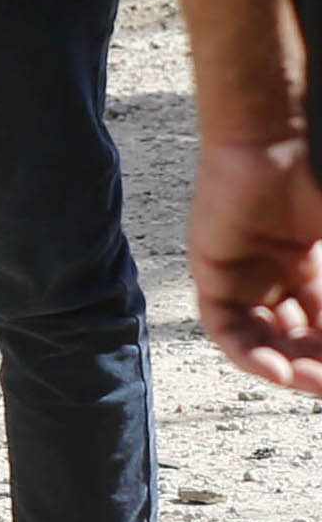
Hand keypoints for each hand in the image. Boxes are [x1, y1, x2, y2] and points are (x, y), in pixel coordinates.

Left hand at [190, 132, 321, 392]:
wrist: (278, 140)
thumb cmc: (317, 180)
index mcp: (310, 265)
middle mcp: (274, 273)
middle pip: (296, 338)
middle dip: (318, 365)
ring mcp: (243, 274)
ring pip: (262, 339)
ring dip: (288, 367)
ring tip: (312, 381)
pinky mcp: (210, 271)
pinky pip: (224, 327)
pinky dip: (249, 354)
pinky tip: (279, 371)